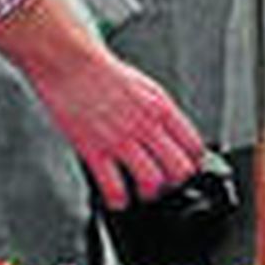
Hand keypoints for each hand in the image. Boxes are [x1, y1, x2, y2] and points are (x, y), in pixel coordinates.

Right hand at [0, 0, 203, 208]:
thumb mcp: (146, 87)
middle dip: (177, 180)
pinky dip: (119, 200)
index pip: (193, 144)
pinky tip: (119, 200)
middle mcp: (145, 125)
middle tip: (170, 183)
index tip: (189, 165)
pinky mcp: (94, 150)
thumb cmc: (104, 72)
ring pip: (152, 181)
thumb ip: (161, 111)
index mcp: (161, 108)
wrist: (70, 63)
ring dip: (151, 192)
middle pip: (179, 167)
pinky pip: (113, 186)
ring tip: (145, 193)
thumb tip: (174, 133)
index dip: (194, 160)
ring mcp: (120, 139)